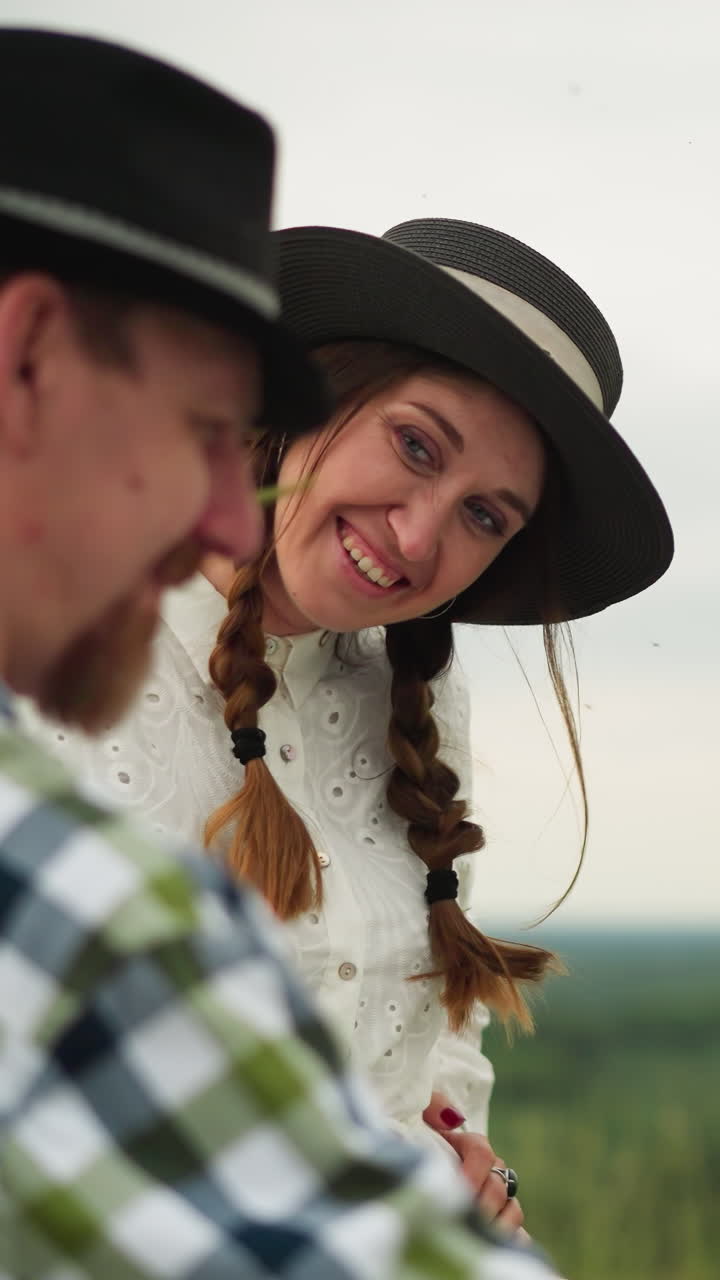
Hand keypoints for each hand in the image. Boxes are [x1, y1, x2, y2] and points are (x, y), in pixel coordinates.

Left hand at [422, 1091, 524, 1236]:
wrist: (412, 1182)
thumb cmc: (412, 1144)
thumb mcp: (417, 1119)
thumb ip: (433, 1108)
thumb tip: (454, 1117)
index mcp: (470, 1147)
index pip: (482, 1152)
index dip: (471, 1173)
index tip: (457, 1190)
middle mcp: (490, 1171)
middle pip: (497, 1186)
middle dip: (481, 1204)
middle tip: (462, 1220)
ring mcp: (498, 1200)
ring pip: (512, 1210)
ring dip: (496, 1224)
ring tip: (475, 1235)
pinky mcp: (500, 1225)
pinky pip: (520, 1235)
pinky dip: (513, 1241)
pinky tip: (495, 1246)